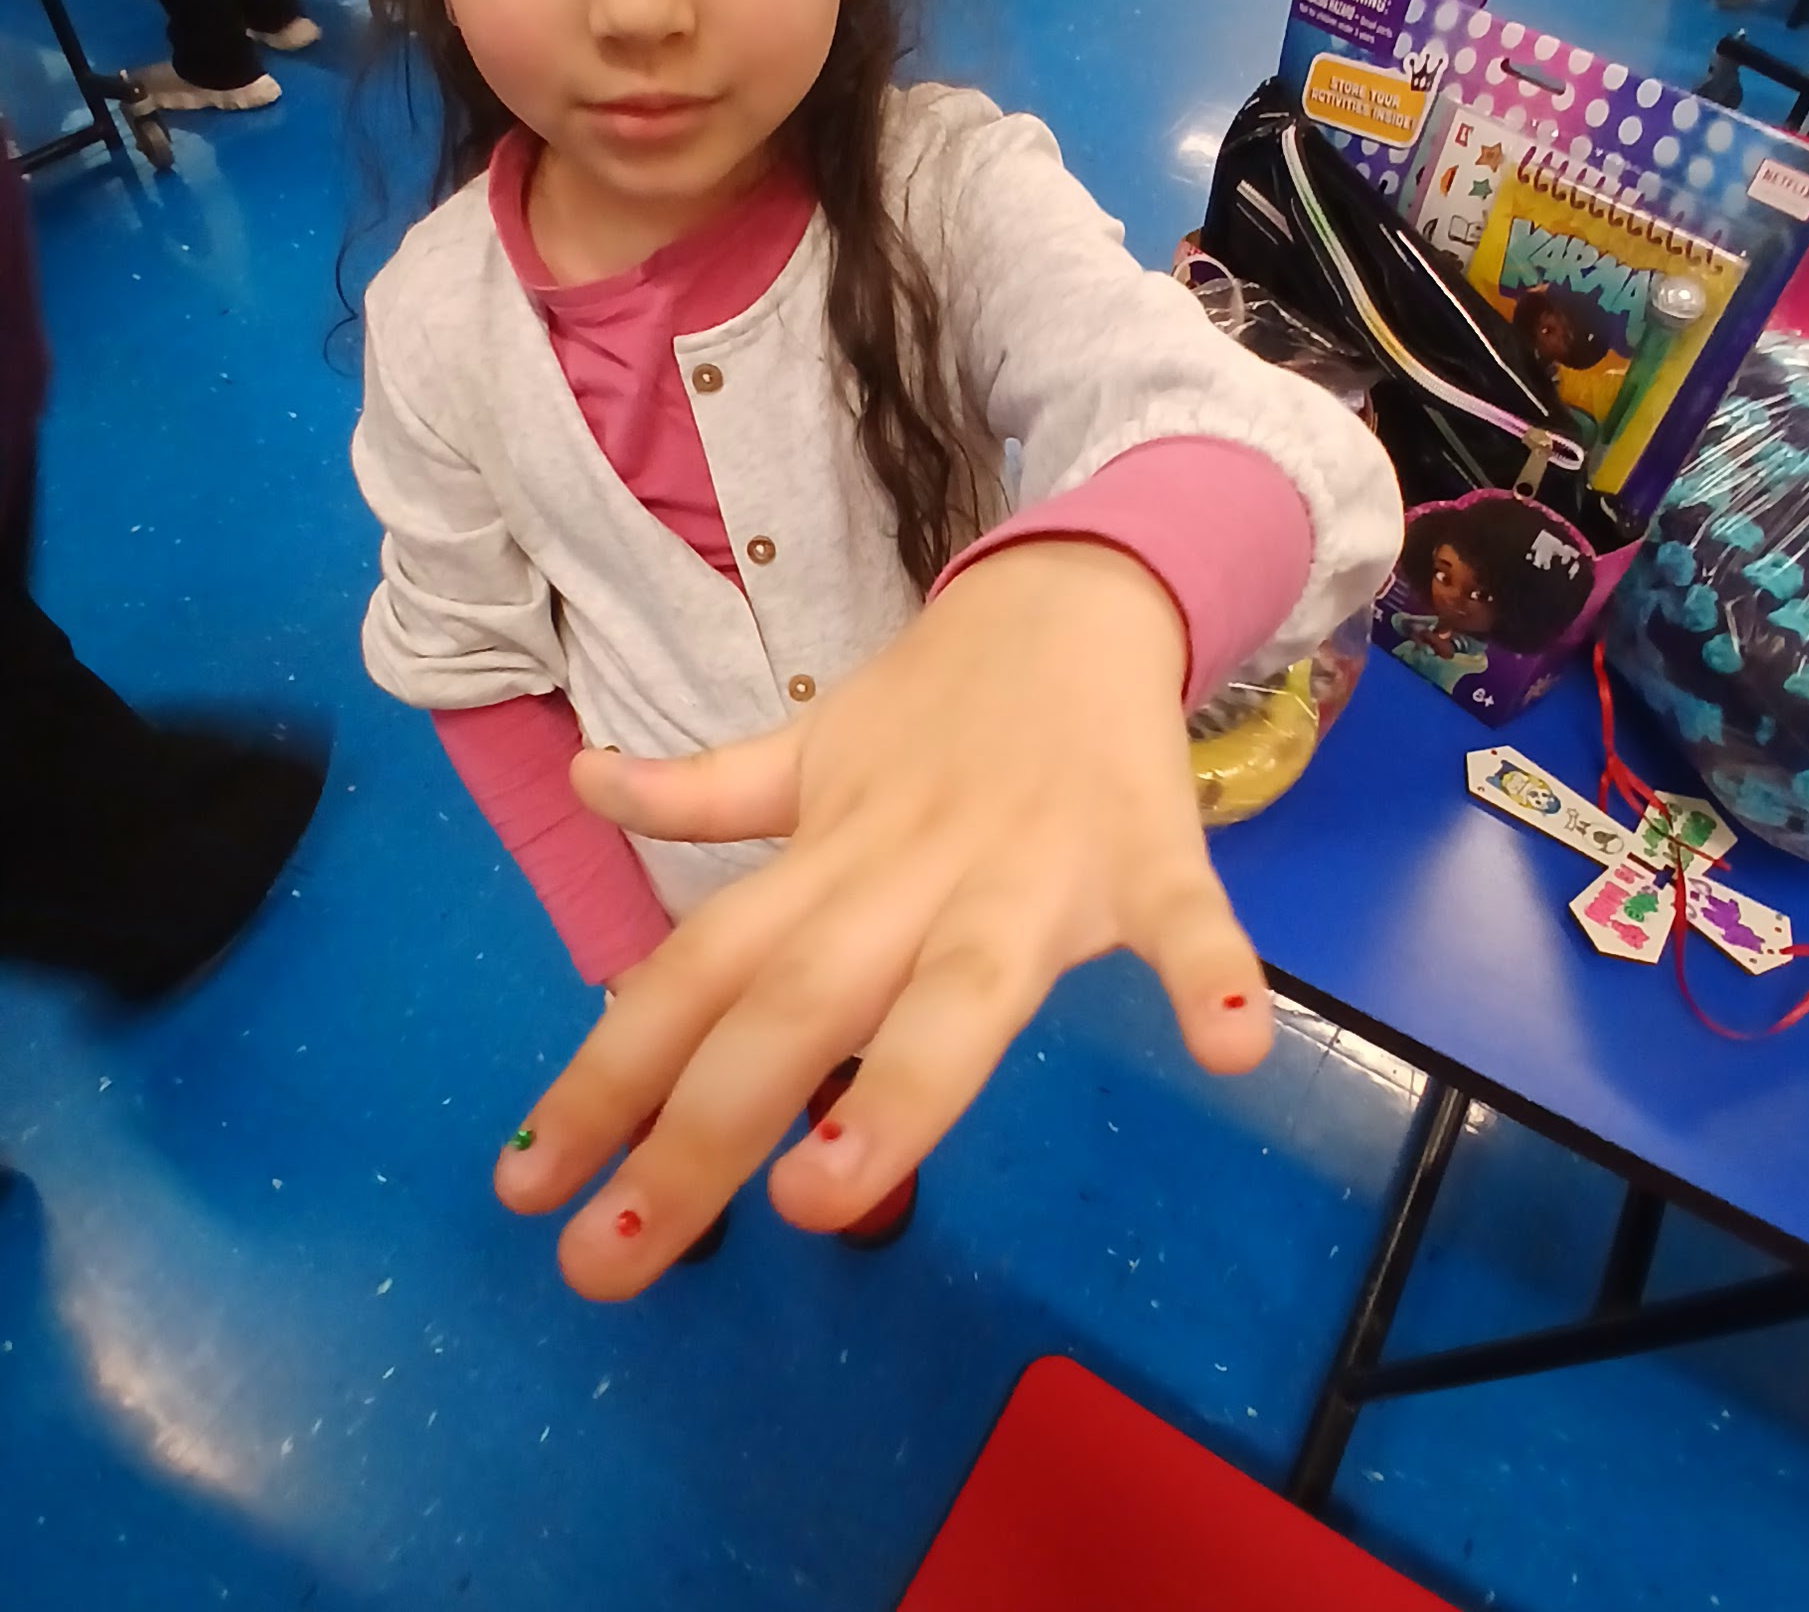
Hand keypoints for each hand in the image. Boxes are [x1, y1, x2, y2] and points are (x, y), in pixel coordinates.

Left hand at [494, 542, 1272, 1298]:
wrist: (1074, 600)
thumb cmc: (937, 708)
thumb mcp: (813, 744)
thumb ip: (714, 792)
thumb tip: (588, 784)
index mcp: (830, 854)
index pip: (698, 967)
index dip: (607, 1070)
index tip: (525, 1183)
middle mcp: (909, 871)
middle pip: (797, 1001)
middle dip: (700, 1132)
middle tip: (610, 1261)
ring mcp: (1031, 869)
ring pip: (961, 986)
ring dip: (900, 1088)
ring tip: (831, 1197)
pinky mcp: (1149, 853)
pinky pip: (1186, 921)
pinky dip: (1210, 976)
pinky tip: (1230, 1048)